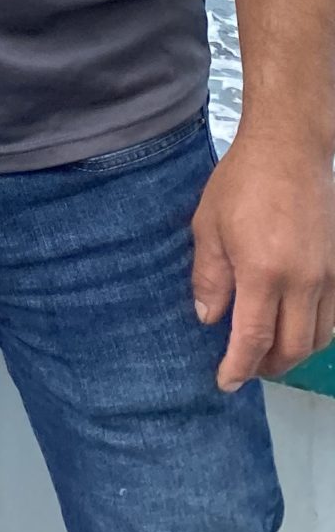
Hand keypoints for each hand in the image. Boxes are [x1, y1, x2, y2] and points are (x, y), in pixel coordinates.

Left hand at [192, 132, 334, 389]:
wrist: (290, 149)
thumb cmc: (241, 183)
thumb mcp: (208, 227)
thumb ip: (209, 278)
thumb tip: (209, 319)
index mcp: (263, 273)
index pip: (254, 339)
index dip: (239, 367)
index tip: (225, 382)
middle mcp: (303, 282)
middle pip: (292, 348)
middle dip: (267, 367)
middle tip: (245, 369)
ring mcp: (328, 276)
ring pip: (318, 338)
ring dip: (293, 354)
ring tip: (268, 354)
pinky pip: (333, 316)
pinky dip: (315, 333)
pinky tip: (295, 328)